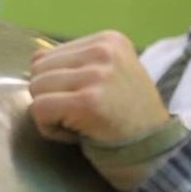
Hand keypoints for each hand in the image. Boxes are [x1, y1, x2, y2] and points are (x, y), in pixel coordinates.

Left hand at [28, 32, 168, 145]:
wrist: (156, 151)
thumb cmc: (126, 116)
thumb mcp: (109, 74)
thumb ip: (76, 64)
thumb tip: (34, 61)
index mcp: (108, 40)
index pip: (46, 56)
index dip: (57, 85)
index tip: (86, 100)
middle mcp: (103, 51)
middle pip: (37, 70)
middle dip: (51, 97)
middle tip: (82, 114)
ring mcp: (96, 75)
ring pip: (35, 88)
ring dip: (51, 114)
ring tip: (81, 122)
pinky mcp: (87, 101)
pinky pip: (39, 109)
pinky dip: (49, 128)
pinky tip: (75, 134)